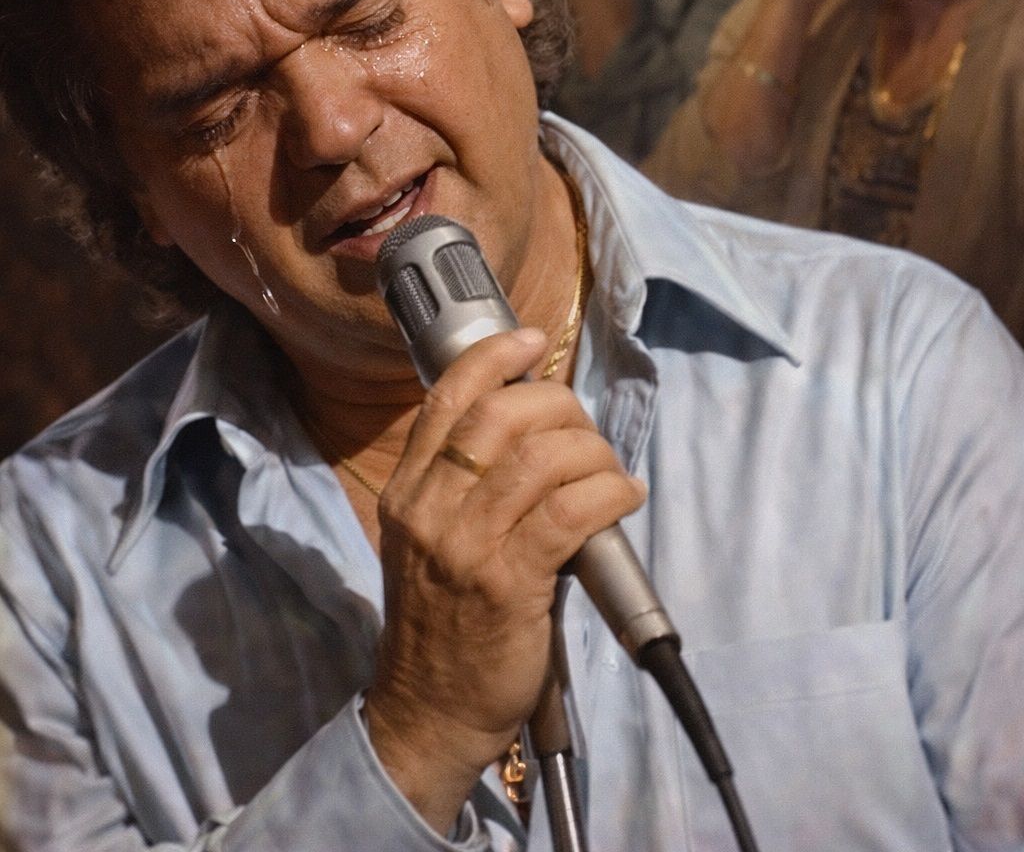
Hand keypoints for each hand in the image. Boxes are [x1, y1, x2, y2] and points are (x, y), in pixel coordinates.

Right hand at [363, 326, 645, 830]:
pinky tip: (624, 497)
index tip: (531, 340)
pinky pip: (572, 512)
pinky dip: (609, 492)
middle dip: (558, 406)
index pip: (446, 400)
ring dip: (592, 452)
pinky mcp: (511, 584)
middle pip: (502, 417)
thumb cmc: (443, 624)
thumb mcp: (429, 541)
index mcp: (409, 493)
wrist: (430, 711)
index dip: (493, 358)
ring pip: (542, 458)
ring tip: (609, 472)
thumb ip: (464, 486)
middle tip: (584, 430)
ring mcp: (468, 547)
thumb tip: (537, 429)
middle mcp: (431, 510)